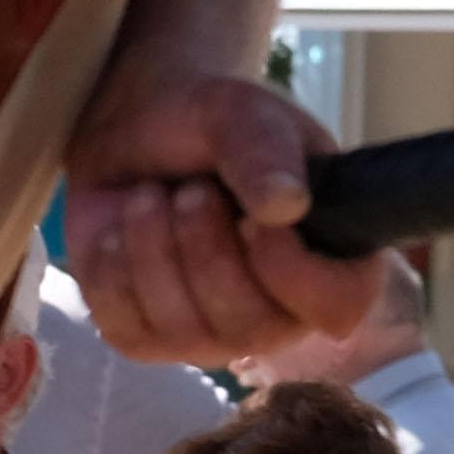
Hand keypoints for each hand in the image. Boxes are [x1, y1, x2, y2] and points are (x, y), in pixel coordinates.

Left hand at [60, 55, 380, 364]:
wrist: (134, 129)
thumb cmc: (209, 123)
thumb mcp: (240, 114)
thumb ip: (265, 150)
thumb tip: (286, 206)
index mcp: (328, 255)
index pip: (339, 304)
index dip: (294, 271)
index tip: (254, 219)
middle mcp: (277, 311)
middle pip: (251, 328)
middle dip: (207, 250)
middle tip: (191, 190)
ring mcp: (211, 335)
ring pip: (186, 334)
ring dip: (156, 251)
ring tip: (150, 196)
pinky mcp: (146, 339)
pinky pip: (128, 330)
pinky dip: (114, 270)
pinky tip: (120, 229)